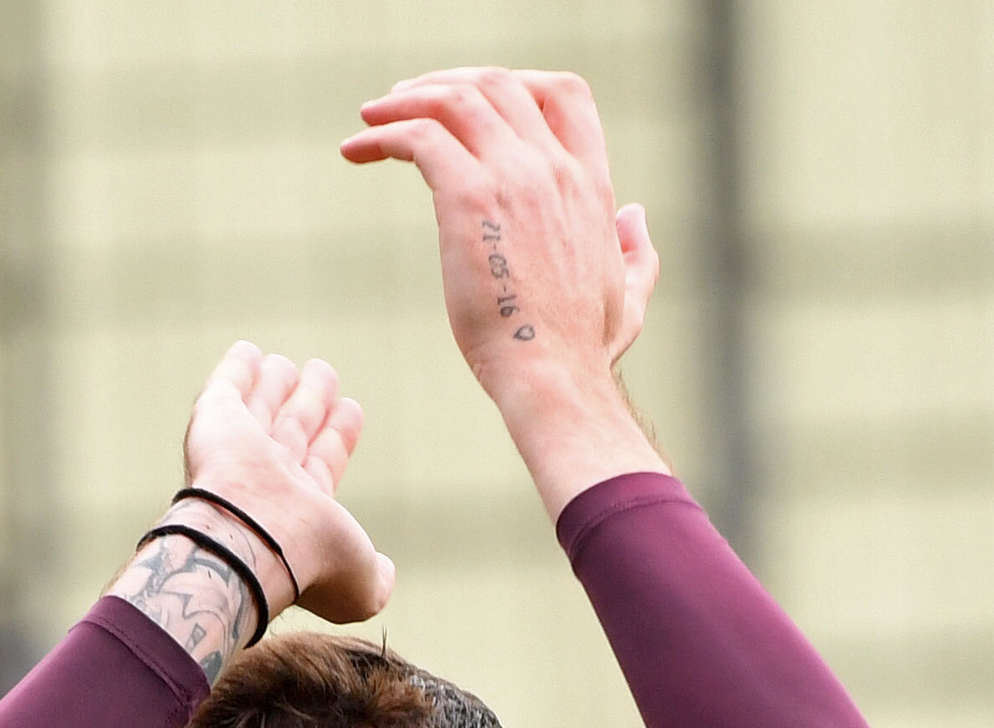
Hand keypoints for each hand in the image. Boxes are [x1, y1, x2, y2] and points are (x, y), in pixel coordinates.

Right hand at [178, 340, 392, 622]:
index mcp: (302, 513)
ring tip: (287, 364)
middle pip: (292, 431)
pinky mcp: (215, 422)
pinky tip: (247, 352)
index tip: (350, 410)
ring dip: (275, 385)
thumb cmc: (308, 565)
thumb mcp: (360, 583)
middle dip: (309, 403)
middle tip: (323, 373)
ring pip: (261, 409)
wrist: (253, 544)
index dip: (336, 438)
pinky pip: (226, 389)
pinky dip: (236, 370)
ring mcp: (240, 451)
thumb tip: (384, 573)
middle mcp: (269, 481)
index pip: (322, 464)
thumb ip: (376, 578)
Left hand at [342, 67, 666, 509]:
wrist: (555, 380)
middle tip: (404, 103)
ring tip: (370, 118)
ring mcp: (515, 178)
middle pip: (498, 82)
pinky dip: (383, 133)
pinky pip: (420, 136)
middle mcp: (555, 168)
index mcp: (591, 184)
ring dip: (406, 100)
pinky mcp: (469, 198)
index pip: (563, 93)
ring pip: (455, 97)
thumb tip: (637, 216)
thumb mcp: (629, 296)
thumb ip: (636, 253)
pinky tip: (356, 152)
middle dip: (446, 81)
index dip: (515, 82)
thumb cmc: (583, 355)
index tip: (473, 101)